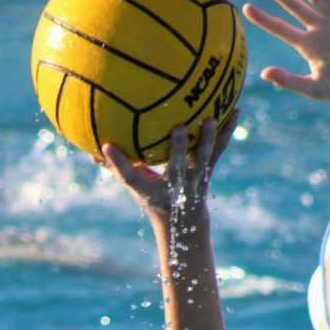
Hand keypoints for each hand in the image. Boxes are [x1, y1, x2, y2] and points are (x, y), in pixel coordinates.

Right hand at [102, 112, 236, 217]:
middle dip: (178, 149)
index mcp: (153, 188)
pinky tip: (236, 109)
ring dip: (208, 139)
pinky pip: (220, 148)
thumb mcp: (134, 186)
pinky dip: (228, 130)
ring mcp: (197, 177)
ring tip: (211, 118)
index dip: (120, 163)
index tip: (107, 146)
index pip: (133, 177)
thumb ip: (117, 167)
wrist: (183, 220)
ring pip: (204, 157)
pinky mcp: (210, 168)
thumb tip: (93, 148)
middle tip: (178, 127)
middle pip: (178, 166)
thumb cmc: (153, 198)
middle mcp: (177, 184)